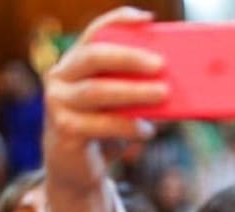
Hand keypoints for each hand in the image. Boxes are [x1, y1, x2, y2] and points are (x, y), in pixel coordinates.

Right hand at [42, 6, 168, 196]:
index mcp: (75, 61)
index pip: (95, 32)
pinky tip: (146, 130)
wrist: (77, 169)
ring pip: (97, 91)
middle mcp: (61, 76)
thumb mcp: (120, 104)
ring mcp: (58, 103)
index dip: (119, 21)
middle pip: (94, 56)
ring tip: (163, 94)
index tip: (147, 19)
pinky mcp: (63, 130)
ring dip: (134, 92)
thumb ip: (135, 87)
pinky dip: (126, 126)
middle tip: (161, 64)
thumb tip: (176, 80)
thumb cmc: (104, 130)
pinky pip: (99, 124)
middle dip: (129, 57)